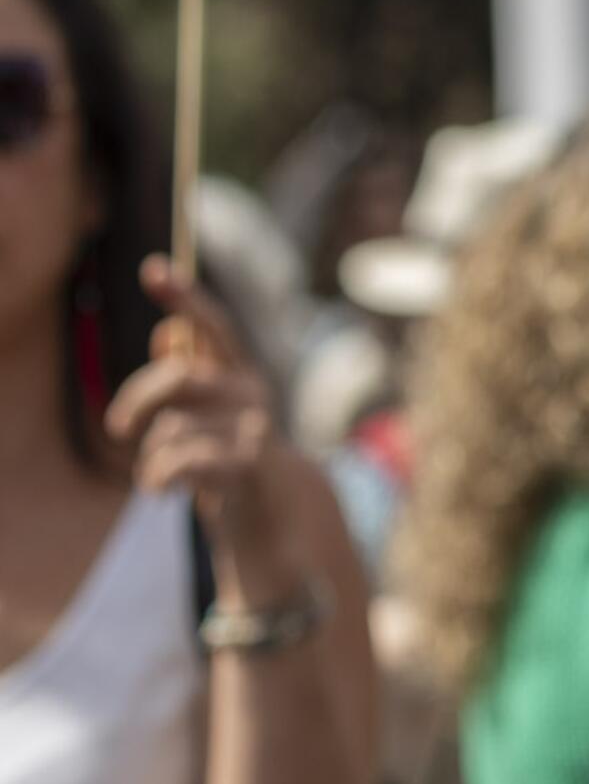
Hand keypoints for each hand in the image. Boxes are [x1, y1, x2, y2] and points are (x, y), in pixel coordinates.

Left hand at [104, 257, 302, 598]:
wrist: (275, 515)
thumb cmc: (230, 459)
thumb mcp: (209, 415)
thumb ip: (193, 374)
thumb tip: (165, 332)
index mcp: (240, 372)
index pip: (211, 325)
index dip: (182, 295)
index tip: (152, 267)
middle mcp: (251, 390)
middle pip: (178, 375)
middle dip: (138, 399)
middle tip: (118, 428)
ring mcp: (253, 426)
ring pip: (172, 428)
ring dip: (152, 457)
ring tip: (155, 476)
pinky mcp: (249, 464)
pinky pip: (183, 460)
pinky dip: (159, 475)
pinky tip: (159, 489)